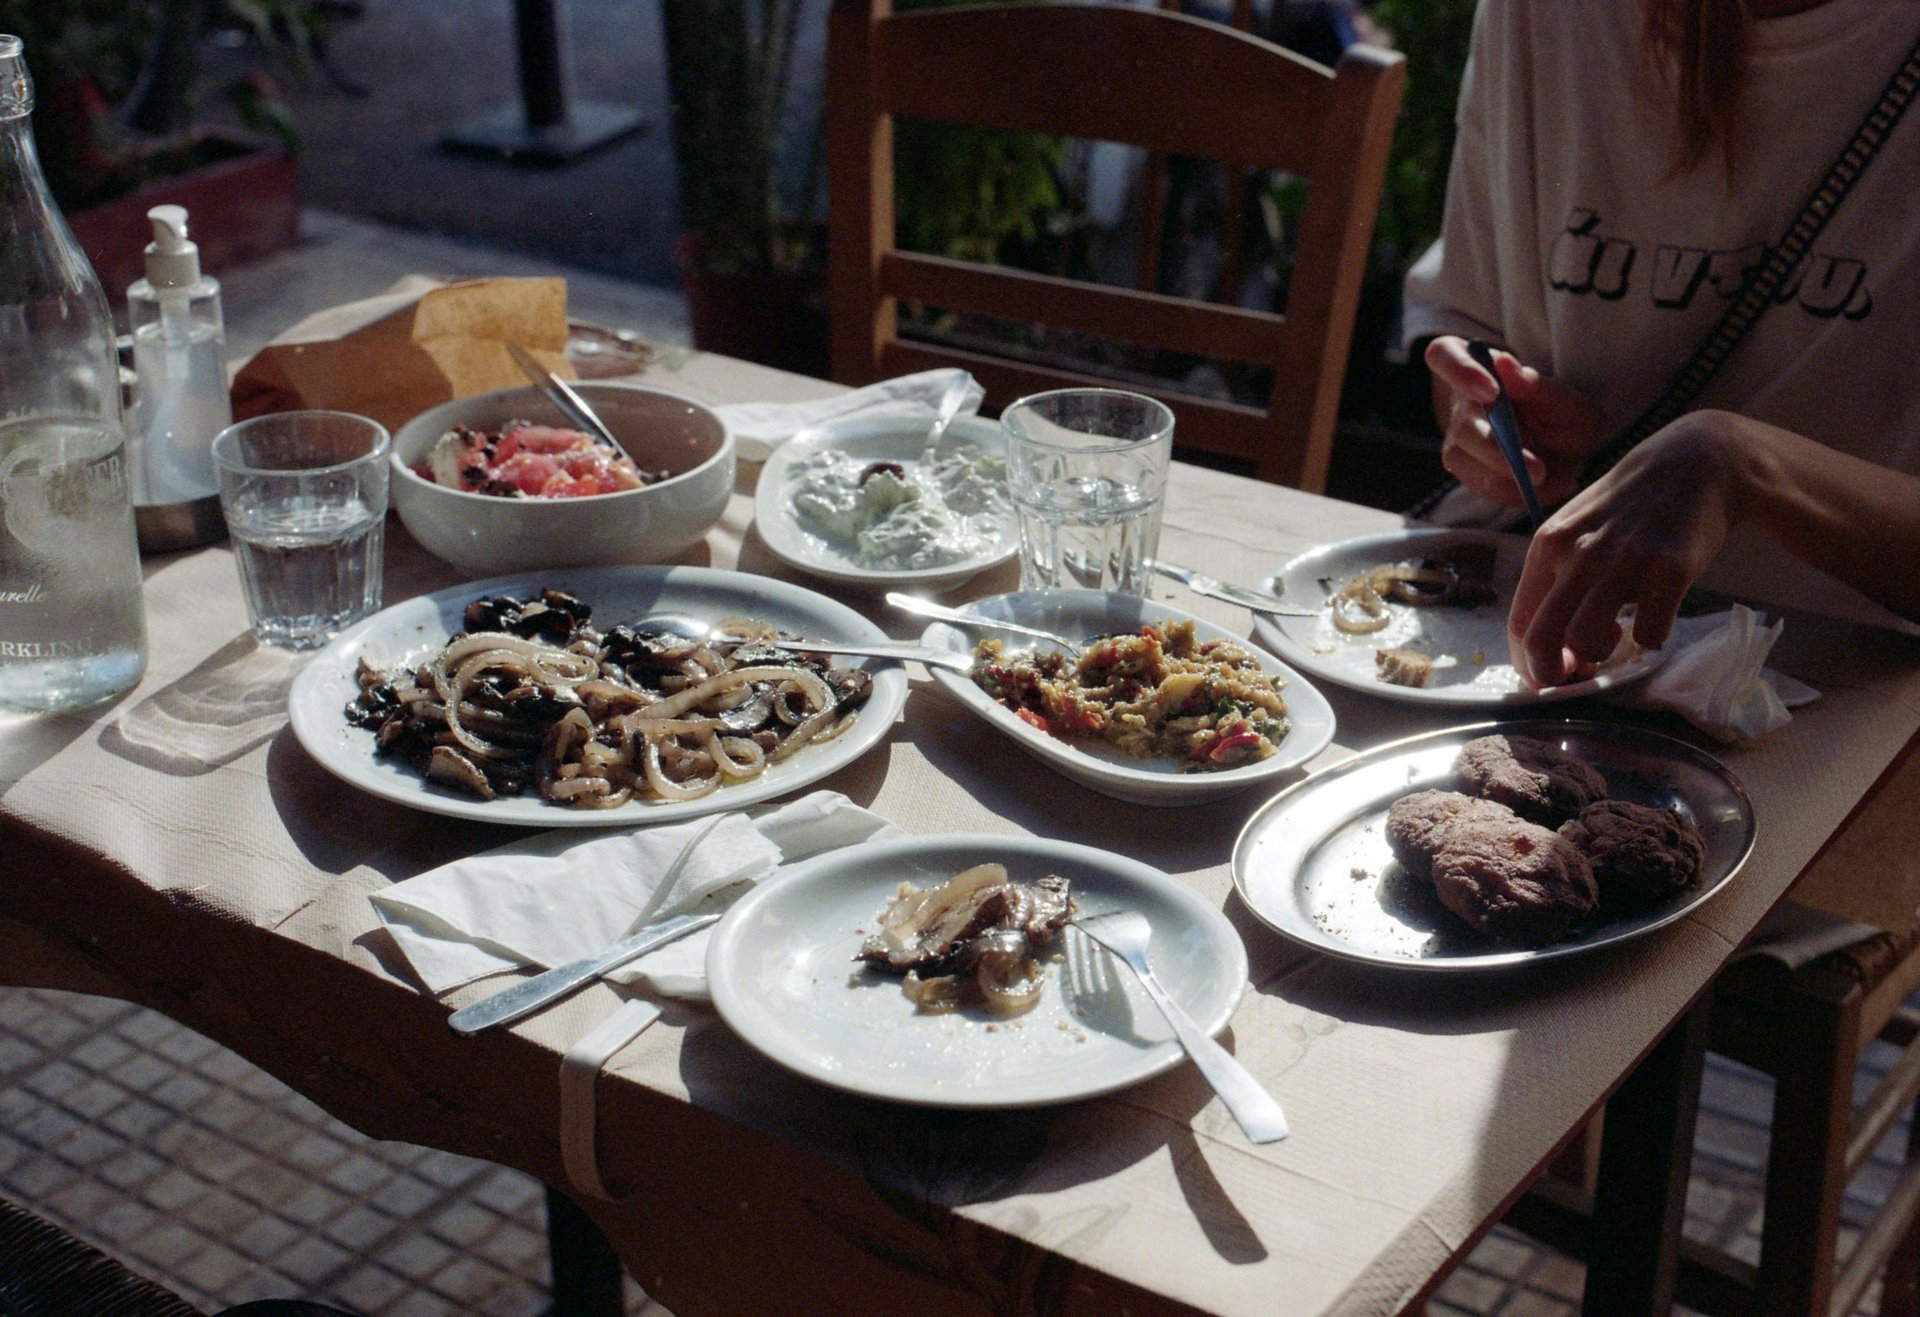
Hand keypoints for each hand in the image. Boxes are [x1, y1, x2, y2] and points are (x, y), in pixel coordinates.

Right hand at [1425, 337, 1604, 506]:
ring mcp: (1458, 440)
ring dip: (1506, 477)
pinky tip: (1544, 489)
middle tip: (1536, 470)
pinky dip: (1512, 491)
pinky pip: (1479, 485)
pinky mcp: (1465, 471)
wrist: (1569, 450)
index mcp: (1477, 368)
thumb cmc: (1563, 416)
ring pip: (1463, 459)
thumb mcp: (1568, 400)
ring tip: (1550, 481)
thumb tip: (1505, 364)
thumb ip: (1540, 387)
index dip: (1459, 371)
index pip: (1444, 355)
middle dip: (1496, 450)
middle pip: (1462, 425)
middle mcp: (1460, 404)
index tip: (1491, 391)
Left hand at [1507, 412, 1747, 686]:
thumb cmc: (1631, 506)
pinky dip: (1651, 640)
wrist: (1696, 462)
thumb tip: (1551, 640)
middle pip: (1543, 638)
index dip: (1528, 661)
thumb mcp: (1578, 529)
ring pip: (1587, 639)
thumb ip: (1560, 576)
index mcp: (1549, 545)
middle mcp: (1578, 553)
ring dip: (1602, 654)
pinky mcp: (1668, 567)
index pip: (1519, 622)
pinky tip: (1655, 622)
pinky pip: (1649, 631)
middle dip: (1553, 673)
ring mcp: (1622, 560)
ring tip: (1617, 638)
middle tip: (1577, 675)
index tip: (1546, 676)